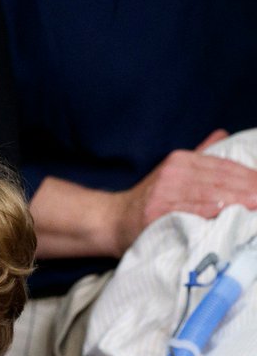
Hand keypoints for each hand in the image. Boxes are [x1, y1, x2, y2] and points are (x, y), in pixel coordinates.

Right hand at [110, 130, 256, 253]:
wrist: (112, 220)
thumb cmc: (148, 200)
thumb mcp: (171, 172)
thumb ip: (199, 155)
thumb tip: (222, 134)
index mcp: (180, 160)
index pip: (224, 166)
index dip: (249, 176)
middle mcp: (173, 173)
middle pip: (221, 181)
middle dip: (250, 189)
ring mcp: (165, 193)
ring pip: (211, 195)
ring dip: (239, 200)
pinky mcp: (157, 213)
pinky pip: (192, 211)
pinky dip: (214, 211)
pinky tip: (231, 213)